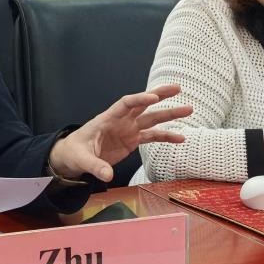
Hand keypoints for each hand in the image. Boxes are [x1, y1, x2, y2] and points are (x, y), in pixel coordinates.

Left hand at [48, 85, 191, 181]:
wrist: (75, 157)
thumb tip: (107, 176)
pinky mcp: (133, 140)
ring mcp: (129, 129)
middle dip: (160, 95)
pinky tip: (181, 138)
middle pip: (143, 104)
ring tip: (189, 110)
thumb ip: (95, 166)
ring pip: (152, 118)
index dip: (139, 99)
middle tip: (177, 88)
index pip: (125, 104)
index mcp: (108, 118)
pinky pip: (152, 136)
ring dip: (170, 114)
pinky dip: (166, 136)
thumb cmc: (75, 152)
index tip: (154, 98)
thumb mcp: (82, 158)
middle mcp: (121, 120)